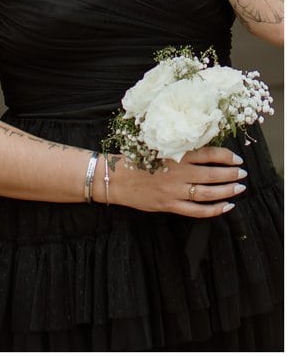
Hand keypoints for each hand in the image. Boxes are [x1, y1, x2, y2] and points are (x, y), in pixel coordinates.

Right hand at [113, 145, 246, 217]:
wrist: (114, 177)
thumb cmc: (133, 158)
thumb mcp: (154, 145)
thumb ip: (176, 148)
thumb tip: (201, 148)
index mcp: (173, 154)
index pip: (206, 153)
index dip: (225, 156)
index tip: (237, 158)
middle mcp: (177, 172)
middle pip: (211, 174)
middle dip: (231, 174)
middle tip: (243, 173)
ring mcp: (174, 191)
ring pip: (208, 193)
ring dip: (226, 191)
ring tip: (239, 188)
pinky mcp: (169, 205)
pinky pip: (197, 211)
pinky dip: (214, 210)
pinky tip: (225, 207)